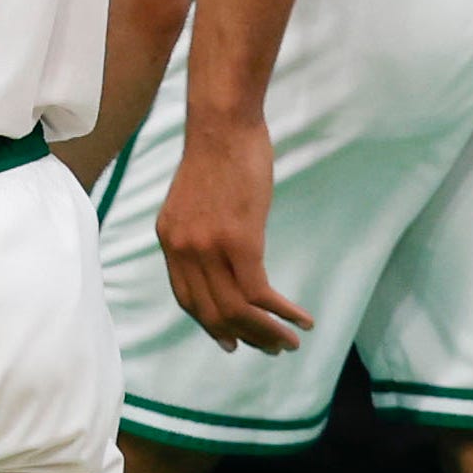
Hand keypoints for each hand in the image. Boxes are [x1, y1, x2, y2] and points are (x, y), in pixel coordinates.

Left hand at [154, 117, 312, 353]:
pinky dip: (283, 313)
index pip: (186, 297)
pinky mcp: (239, 242)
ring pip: (236, 311)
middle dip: (243, 337)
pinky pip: (260, 294)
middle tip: (269, 349)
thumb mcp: (194, 200)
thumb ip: (200, 232)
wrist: (223, 124)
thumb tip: (220, 258)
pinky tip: (302, 319)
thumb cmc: (217, 155)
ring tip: (290, 343)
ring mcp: (209, 248)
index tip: (230, 341)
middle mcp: (183, 249)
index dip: (209, 324)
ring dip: (266, 333)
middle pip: (211, 312)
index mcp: (170, 238)